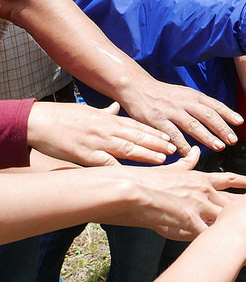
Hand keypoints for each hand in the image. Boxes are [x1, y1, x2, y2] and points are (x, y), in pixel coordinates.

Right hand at [26, 101, 176, 165]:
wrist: (37, 121)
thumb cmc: (62, 116)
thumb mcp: (87, 110)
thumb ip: (105, 112)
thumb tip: (116, 107)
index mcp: (108, 119)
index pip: (137, 126)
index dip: (154, 132)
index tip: (169, 137)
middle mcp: (106, 129)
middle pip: (137, 136)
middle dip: (157, 143)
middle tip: (173, 149)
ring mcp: (97, 142)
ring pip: (127, 148)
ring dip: (146, 154)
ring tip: (162, 159)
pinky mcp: (84, 154)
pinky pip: (105, 163)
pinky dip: (119, 168)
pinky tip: (132, 174)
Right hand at [105, 146, 245, 239]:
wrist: (132, 191)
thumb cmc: (147, 179)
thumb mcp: (171, 167)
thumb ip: (186, 162)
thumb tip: (195, 151)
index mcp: (200, 179)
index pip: (230, 179)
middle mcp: (204, 192)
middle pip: (233, 202)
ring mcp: (198, 207)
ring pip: (223, 220)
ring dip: (234, 229)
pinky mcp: (189, 222)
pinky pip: (206, 235)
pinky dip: (213, 242)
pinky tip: (223, 251)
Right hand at [120, 77, 244, 155]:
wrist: (137, 87)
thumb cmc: (164, 94)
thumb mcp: (184, 93)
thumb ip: (199, 104)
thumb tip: (218, 116)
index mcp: (193, 95)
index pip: (214, 104)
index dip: (228, 113)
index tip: (240, 122)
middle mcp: (184, 102)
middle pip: (207, 115)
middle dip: (222, 128)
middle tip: (233, 140)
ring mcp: (171, 111)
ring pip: (193, 125)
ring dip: (207, 137)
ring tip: (218, 147)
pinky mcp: (157, 120)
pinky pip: (172, 135)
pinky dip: (182, 145)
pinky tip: (190, 153)